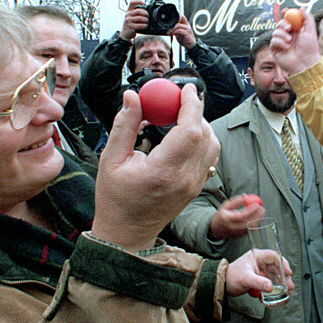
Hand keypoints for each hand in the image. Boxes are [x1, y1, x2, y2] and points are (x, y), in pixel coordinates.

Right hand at [91, 84, 219, 250]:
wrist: (126, 234)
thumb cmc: (115, 198)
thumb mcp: (110, 160)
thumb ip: (124, 125)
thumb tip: (133, 96)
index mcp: (163, 171)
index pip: (190, 131)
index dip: (191, 106)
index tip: (186, 89)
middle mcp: (184, 179)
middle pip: (205, 134)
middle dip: (194, 112)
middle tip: (177, 101)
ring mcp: (194, 185)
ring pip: (212, 145)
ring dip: (200, 126)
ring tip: (178, 119)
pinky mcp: (197, 187)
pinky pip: (209, 157)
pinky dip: (201, 141)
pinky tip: (182, 137)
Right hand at [120, 0, 149, 40]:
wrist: (125, 33)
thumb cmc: (131, 24)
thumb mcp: (132, 17)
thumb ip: (137, 13)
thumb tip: (147, 8)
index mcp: (129, 11)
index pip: (132, 3)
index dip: (139, 2)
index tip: (145, 4)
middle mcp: (127, 15)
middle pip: (138, 11)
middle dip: (146, 13)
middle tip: (148, 16)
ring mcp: (128, 21)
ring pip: (140, 18)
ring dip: (146, 20)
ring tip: (147, 22)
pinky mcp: (130, 27)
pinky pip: (139, 25)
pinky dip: (144, 26)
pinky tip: (145, 26)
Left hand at [169, 15, 196, 49]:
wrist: (190, 45)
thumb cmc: (184, 39)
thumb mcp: (179, 33)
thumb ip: (175, 29)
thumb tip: (168, 27)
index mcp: (185, 24)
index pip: (181, 16)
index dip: (175, 17)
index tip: (169, 22)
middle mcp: (187, 25)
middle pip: (178, 20)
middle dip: (171, 25)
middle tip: (167, 29)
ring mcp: (187, 29)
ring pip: (178, 25)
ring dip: (172, 29)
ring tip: (168, 32)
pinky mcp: (187, 33)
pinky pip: (179, 31)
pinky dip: (174, 32)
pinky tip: (172, 34)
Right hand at [208, 195, 265, 239]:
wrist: (216, 229)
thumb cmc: (222, 215)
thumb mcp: (225, 206)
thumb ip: (235, 201)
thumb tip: (245, 196)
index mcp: (227, 219)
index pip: (241, 216)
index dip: (250, 210)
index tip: (257, 204)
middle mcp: (233, 227)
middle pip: (248, 223)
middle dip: (257, 215)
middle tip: (262, 208)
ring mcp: (237, 233)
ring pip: (251, 227)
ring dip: (258, 219)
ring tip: (261, 211)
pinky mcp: (241, 235)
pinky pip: (250, 229)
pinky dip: (256, 223)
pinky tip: (258, 217)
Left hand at [225, 249, 294, 296]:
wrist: (222, 285)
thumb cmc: (231, 277)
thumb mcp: (246, 279)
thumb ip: (258, 283)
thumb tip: (271, 287)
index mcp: (257, 256)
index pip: (274, 256)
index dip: (283, 263)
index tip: (288, 273)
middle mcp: (259, 262)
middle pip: (277, 267)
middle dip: (284, 277)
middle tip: (290, 286)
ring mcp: (259, 270)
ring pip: (274, 275)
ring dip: (280, 284)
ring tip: (286, 292)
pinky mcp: (257, 279)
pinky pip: (268, 282)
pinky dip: (272, 288)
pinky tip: (273, 295)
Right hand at [270, 8, 321, 75]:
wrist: (306, 63)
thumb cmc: (310, 49)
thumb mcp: (310, 31)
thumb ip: (307, 19)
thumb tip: (301, 8)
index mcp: (295, 31)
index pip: (288, 20)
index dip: (286, 14)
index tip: (285, 11)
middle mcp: (287, 36)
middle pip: (280, 24)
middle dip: (283, 24)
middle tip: (289, 27)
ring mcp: (281, 43)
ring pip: (275, 32)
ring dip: (282, 35)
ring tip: (290, 41)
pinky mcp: (276, 50)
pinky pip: (273, 41)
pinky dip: (279, 42)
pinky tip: (286, 47)